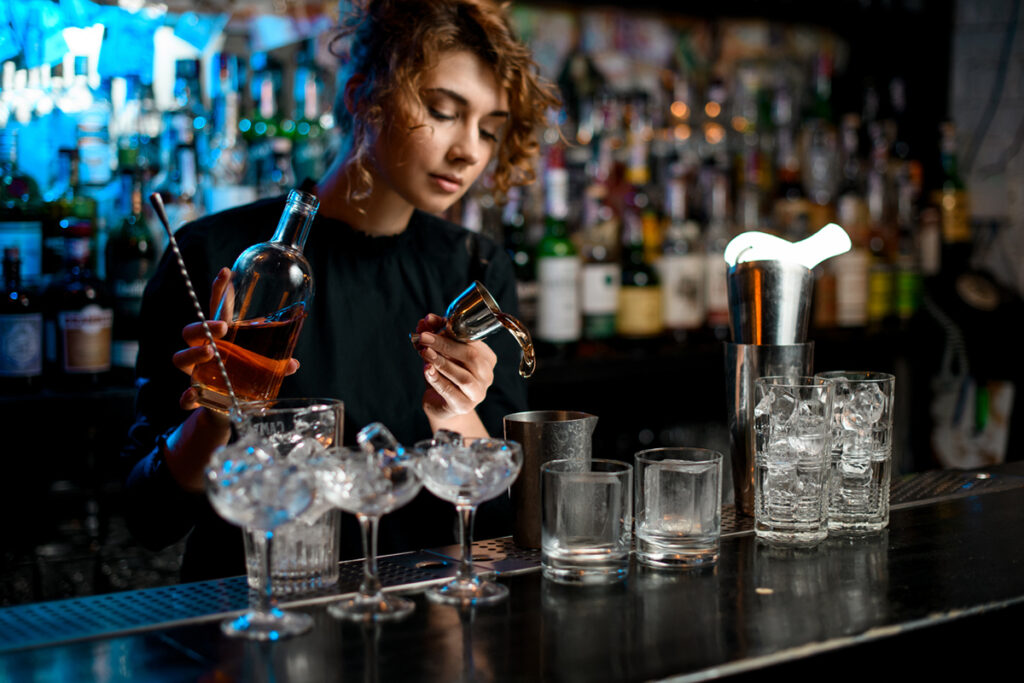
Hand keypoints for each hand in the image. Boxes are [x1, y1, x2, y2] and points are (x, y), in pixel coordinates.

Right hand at [172, 267, 298, 409]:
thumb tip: (292, 363)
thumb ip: (275, 364)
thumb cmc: (243, 378)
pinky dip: (186, 397)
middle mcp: (204, 352)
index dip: (220, 291)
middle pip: (191, 331)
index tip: (226, 272)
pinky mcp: (195, 396)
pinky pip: (184, 396)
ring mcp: (196, 373)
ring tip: (211, 352)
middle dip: (203, 326)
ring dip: (193, 353)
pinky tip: (192, 396)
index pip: (217, 310)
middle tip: (222, 327)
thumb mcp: (261, 367)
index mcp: (221, 339)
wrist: (228, 410)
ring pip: (181, 358)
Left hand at [413, 313, 496, 424]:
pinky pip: (452, 392)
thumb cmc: (444, 375)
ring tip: (425, 352)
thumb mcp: (440, 353)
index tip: (431, 323)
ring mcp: (478, 393)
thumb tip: (426, 321)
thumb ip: (435, 335)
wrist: (442, 405)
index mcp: (486, 358)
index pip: (472, 340)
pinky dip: (438, 380)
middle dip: (445, 345)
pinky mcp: (464, 406)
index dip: (452, 331)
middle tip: (424, 337)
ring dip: (442, 362)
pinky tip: (427, 371)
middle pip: (471, 357)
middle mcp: (487, 375)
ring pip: (463, 376)